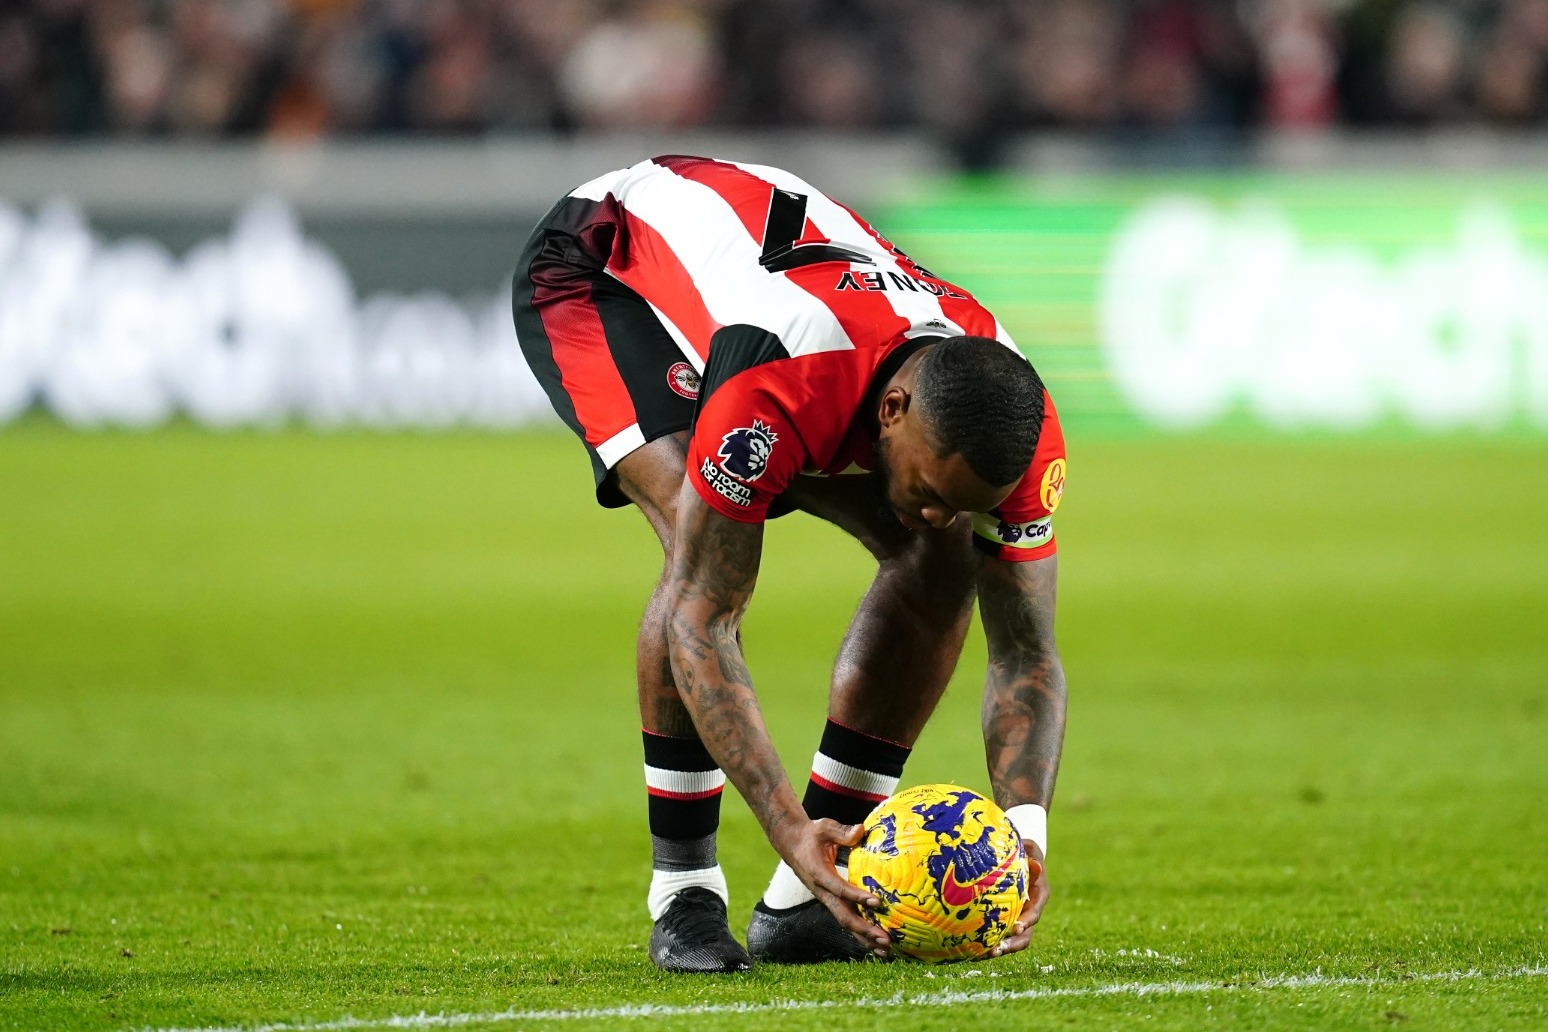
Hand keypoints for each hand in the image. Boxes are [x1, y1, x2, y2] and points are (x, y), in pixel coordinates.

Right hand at [774, 816, 891, 955]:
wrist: (791, 844)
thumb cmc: (811, 834)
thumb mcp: (824, 828)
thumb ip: (842, 832)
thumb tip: (861, 830)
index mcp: (819, 874)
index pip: (840, 889)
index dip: (857, 897)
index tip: (877, 903)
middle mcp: (822, 892)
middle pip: (843, 915)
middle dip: (864, 929)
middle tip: (885, 938)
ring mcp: (826, 899)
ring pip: (845, 923)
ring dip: (864, 938)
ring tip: (885, 951)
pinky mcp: (830, 901)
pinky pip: (845, 920)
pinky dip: (860, 934)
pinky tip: (875, 944)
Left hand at [990, 842, 1048, 958]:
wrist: (1017, 858)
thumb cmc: (1024, 851)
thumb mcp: (1031, 849)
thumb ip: (1033, 854)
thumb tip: (1036, 865)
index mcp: (1038, 897)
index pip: (1035, 913)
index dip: (1027, 922)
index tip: (1016, 927)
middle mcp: (1029, 912)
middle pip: (1024, 936)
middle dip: (1011, 945)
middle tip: (996, 950)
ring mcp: (1017, 919)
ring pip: (1011, 941)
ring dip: (998, 949)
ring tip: (981, 955)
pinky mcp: (1004, 922)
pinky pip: (997, 936)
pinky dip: (986, 944)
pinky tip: (969, 949)